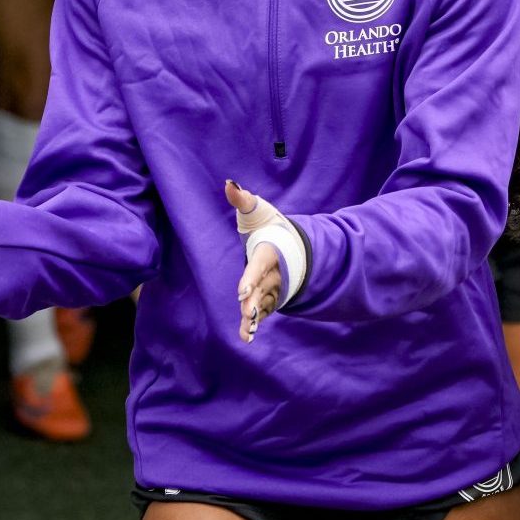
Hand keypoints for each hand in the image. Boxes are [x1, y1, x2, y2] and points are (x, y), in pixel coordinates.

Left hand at [225, 180, 282, 342]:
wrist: (292, 245)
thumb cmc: (269, 226)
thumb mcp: (258, 211)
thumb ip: (243, 199)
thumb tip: (228, 183)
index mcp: (269, 251)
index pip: (260, 264)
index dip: (252, 277)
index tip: (242, 290)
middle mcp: (275, 272)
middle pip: (264, 288)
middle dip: (254, 300)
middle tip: (245, 311)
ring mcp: (274, 287)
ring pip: (264, 304)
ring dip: (254, 317)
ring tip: (246, 332)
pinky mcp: (270, 297)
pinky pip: (263, 311)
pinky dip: (255, 323)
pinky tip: (246, 336)